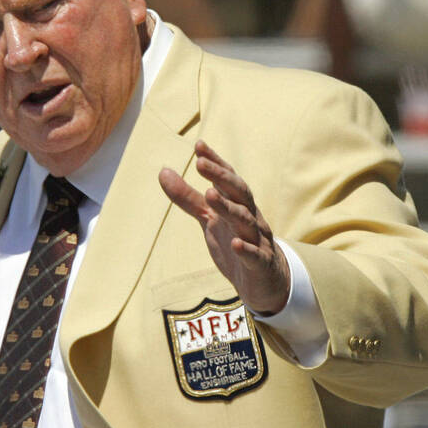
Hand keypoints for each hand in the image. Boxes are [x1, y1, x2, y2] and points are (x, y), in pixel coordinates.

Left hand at [159, 141, 290, 313]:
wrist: (265, 281)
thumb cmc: (235, 242)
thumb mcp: (208, 219)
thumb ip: (188, 197)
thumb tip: (163, 171)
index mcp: (237, 204)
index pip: (228, 179)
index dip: (215, 162)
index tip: (199, 146)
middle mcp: (250, 217)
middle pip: (239, 193)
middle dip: (221, 177)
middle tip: (200, 164)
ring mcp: (257, 240)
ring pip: (245, 220)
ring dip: (229, 208)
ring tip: (210, 195)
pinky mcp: (261, 264)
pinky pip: (255, 255)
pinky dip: (246, 249)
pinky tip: (236, 244)